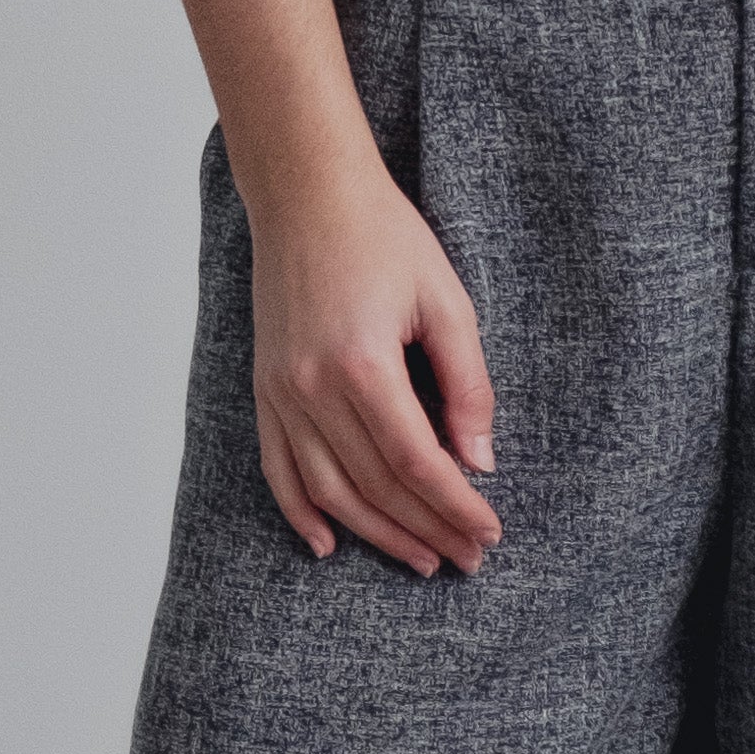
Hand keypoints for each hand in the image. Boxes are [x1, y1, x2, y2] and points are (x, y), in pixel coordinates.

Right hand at [247, 151, 502, 573]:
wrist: (308, 196)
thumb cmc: (384, 238)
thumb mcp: (446, 302)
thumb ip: (467, 384)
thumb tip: (479, 460)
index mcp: (362, 364)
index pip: (416, 462)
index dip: (455, 505)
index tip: (489, 532)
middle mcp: (312, 388)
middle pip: (374, 486)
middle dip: (427, 528)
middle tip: (468, 558)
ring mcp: (281, 391)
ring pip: (328, 490)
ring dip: (376, 533)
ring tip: (421, 557)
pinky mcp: (265, 388)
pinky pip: (278, 467)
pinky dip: (300, 512)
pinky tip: (329, 543)